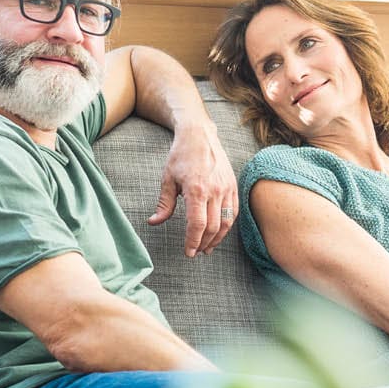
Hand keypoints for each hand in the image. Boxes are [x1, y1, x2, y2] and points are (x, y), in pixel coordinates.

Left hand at [147, 124, 238, 256]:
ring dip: (217, 238)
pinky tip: (219, 232)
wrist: (200, 135)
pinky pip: (234, 211)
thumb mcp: (167, 179)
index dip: (193, 241)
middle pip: (213, 227)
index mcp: (196, 190)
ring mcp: (226, 188)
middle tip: (196, 252)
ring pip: (226, 222)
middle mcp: (214, 191)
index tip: (189, 252)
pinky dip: (227, 225)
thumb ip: (164, 204)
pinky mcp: (233, 186)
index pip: (197, 224)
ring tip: (208, 247)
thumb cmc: (181, 156)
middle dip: (204, 243)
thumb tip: (154, 222)